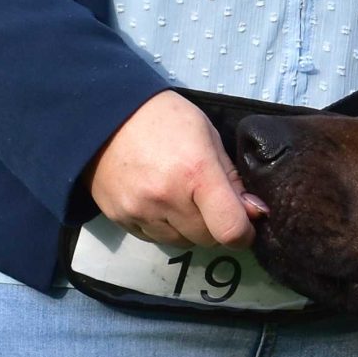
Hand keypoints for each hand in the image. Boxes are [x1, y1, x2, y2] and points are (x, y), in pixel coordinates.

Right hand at [84, 91, 254, 246]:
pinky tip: (158, 201)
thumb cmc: (164, 119)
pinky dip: (164, 228)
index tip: (245, 223)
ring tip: (179, 198)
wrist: (102, 113)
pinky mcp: (120, 218)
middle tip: (208, 202)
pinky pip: (155, 239)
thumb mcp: (207, 137)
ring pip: (182, 243)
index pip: (231, 230)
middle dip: (216, 227)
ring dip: (189, 229)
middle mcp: (167, 198)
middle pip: (208, 240)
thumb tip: (255, 213)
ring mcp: (140, 210)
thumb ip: (232, 179)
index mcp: (196, 173)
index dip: (244, 233)